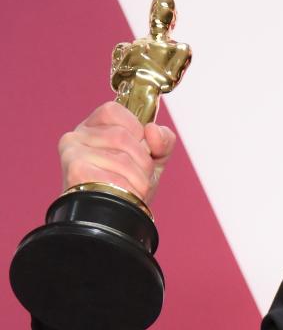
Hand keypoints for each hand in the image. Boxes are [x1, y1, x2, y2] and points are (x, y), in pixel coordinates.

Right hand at [59, 101, 176, 204]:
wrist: (114, 219)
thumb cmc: (127, 185)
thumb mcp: (152, 159)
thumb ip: (163, 141)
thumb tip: (153, 130)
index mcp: (92, 128)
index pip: (112, 110)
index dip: (134, 128)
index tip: (140, 146)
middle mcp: (76, 137)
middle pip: (123, 137)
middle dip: (143, 161)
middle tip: (138, 176)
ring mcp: (73, 154)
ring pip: (121, 158)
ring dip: (138, 179)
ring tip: (131, 189)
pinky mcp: (75, 172)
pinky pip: (114, 177)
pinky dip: (127, 190)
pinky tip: (122, 197)